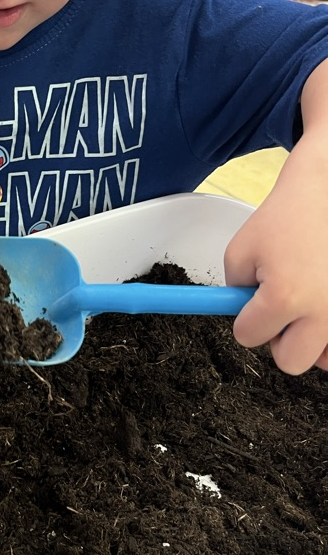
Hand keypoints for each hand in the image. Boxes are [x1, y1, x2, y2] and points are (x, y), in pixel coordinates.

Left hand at [225, 143, 327, 374]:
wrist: (327, 193)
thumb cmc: (287, 216)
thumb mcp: (241, 248)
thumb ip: (234, 288)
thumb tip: (243, 314)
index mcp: (284, 297)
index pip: (248, 336)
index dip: (245, 319)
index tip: (253, 300)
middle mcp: (322, 313)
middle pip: (290, 361)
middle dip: (280, 338)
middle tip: (283, 308)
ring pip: (322, 360)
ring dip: (310, 340)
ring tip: (309, 304)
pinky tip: (324, 309)